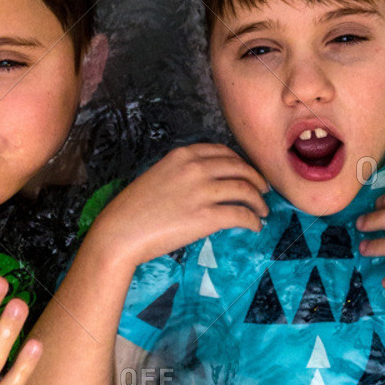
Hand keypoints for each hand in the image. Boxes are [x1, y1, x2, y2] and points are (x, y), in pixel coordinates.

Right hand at [87, 144, 269, 271]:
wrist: (120, 232)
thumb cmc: (134, 209)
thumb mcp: (158, 175)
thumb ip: (183, 172)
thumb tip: (208, 181)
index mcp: (183, 155)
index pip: (223, 152)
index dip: (241, 162)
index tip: (247, 172)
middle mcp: (195, 168)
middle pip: (240, 167)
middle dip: (256, 179)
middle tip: (263, 191)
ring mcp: (202, 192)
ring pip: (245, 190)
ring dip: (259, 201)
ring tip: (262, 211)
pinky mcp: (206, 217)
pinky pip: (241, 215)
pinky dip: (253, 220)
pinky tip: (255, 226)